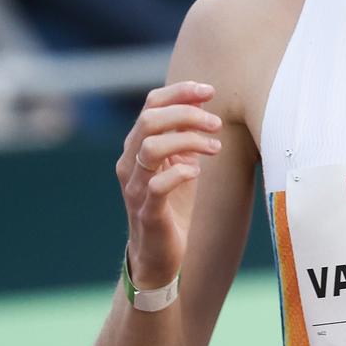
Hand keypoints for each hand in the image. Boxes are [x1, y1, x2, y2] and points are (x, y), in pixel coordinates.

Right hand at [117, 82, 222, 287]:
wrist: (160, 253)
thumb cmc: (173, 205)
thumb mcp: (181, 163)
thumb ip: (185, 136)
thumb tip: (203, 103)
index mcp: (137, 146)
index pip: (151, 105)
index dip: (180, 92)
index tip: (209, 91)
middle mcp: (129, 163)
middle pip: (149, 120)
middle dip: (187, 114)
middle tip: (216, 124)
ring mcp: (135, 187)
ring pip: (151, 147)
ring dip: (188, 140)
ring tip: (215, 147)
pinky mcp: (147, 211)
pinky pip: (157, 184)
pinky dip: (181, 172)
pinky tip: (198, 172)